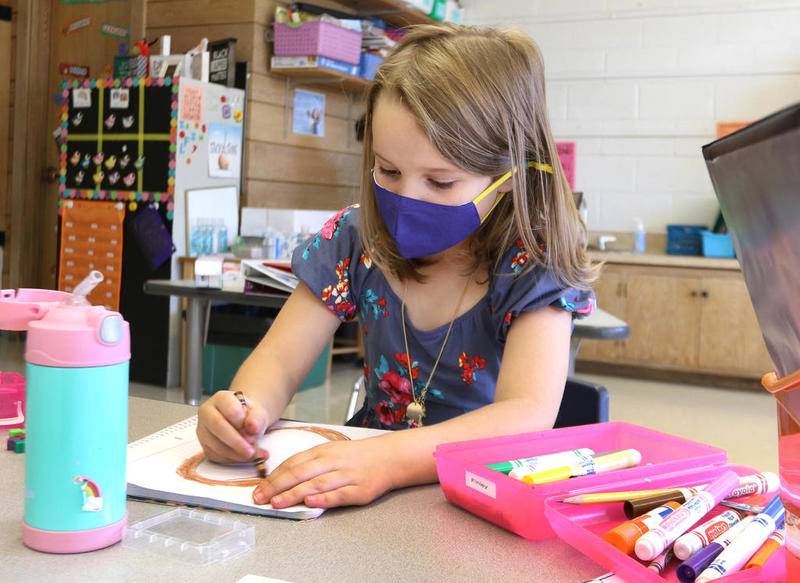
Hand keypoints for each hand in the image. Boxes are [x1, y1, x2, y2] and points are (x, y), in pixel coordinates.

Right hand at [197, 390, 269, 463]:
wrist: (243, 421)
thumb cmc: (248, 414)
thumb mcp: (258, 412)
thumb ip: (257, 418)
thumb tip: (253, 427)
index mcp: (221, 399)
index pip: (228, 408)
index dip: (241, 420)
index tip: (253, 428)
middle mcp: (207, 413)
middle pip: (218, 426)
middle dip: (236, 441)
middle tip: (251, 451)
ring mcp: (203, 430)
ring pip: (215, 445)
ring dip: (236, 454)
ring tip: (253, 454)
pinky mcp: (205, 446)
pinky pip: (217, 456)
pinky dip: (233, 459)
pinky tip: (245, 457)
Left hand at [252, 436, 395, 508]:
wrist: (389, 457)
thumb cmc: (357, 456)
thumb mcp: (331, 452)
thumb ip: (309, 463)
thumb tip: (282, 477)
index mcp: (323, 452)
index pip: (293, 463)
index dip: (274, 477)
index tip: (258, 489)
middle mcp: (332, 462)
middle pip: (300, 473)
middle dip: (277, 486)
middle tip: (260, 498)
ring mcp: (346, 476)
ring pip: (316, 484)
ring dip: (294, 494)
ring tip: (278, 503)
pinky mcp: (359, 490)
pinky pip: (338, 495)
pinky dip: (324, 499)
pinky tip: (310, 502)